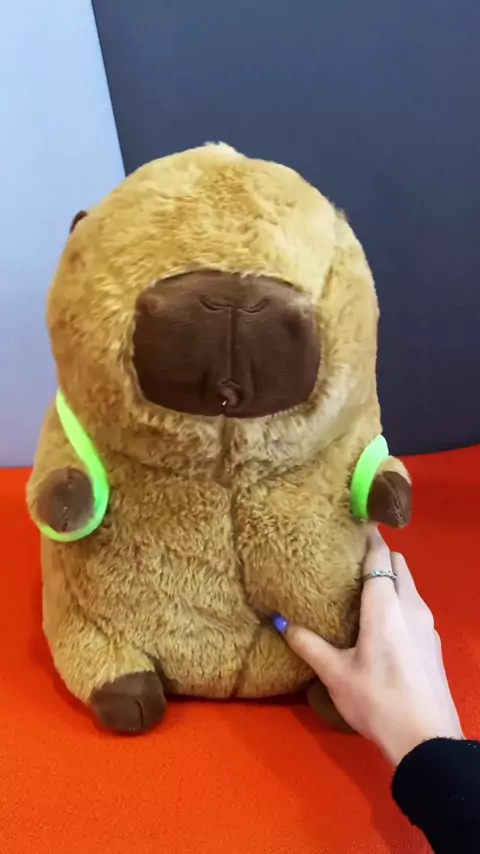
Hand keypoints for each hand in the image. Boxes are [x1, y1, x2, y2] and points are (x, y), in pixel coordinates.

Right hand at [274, 527, 462, 764]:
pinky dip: (400, 600)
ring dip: (391, 578)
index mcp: (386, 606)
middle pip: (399, 564)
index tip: (351, 524)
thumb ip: (308, 644)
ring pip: (410, 585)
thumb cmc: (377, 701)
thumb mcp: (335, 674)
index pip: (380, 555)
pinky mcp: (433, 642)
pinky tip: (382, 621)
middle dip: (378, 555)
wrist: (426, 740)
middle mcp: (411, 606)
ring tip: (362, 588)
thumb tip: (280, 620)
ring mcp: (427, 624)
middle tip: (349, 559)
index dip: (368, 536)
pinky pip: (415, 606)